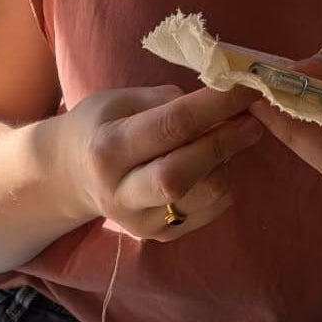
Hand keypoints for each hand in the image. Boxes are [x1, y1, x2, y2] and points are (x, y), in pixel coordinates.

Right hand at [63, 84, 262, 240]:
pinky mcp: (158, 235)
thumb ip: (170, 102)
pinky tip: (208, 167)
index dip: (218, 104)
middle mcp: (119, 193)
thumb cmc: (102, 127)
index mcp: (107, 150)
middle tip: (251, 119)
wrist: (70, 176)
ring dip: (225, 163)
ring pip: (205, 194)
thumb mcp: (122, 100)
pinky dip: (221, 183)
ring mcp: (139, 221)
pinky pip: (210, 210)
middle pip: (183, 173)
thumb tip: (224, 101)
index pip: (172, 125)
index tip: (250, 85)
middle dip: (225, 142)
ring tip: (221, 142)